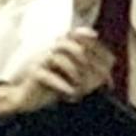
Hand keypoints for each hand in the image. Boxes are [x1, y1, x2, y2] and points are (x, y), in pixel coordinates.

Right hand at [0, 30, 114, 114]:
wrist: (27, 98)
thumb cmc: (52, 87)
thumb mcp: (73, 79)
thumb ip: (89, 76)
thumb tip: (108, 79)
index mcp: (61, 47)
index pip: (78, 37)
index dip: (92, 44)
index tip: (104, 52)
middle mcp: (52, 49)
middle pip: (73, 46)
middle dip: (88, 65)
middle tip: (98, 80)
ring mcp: (42, 60)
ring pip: (61, 57)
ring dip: (74, 73)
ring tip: (81, 88)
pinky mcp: (35, 73)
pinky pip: (48, 75)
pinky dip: (62, 85)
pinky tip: (71, 94)